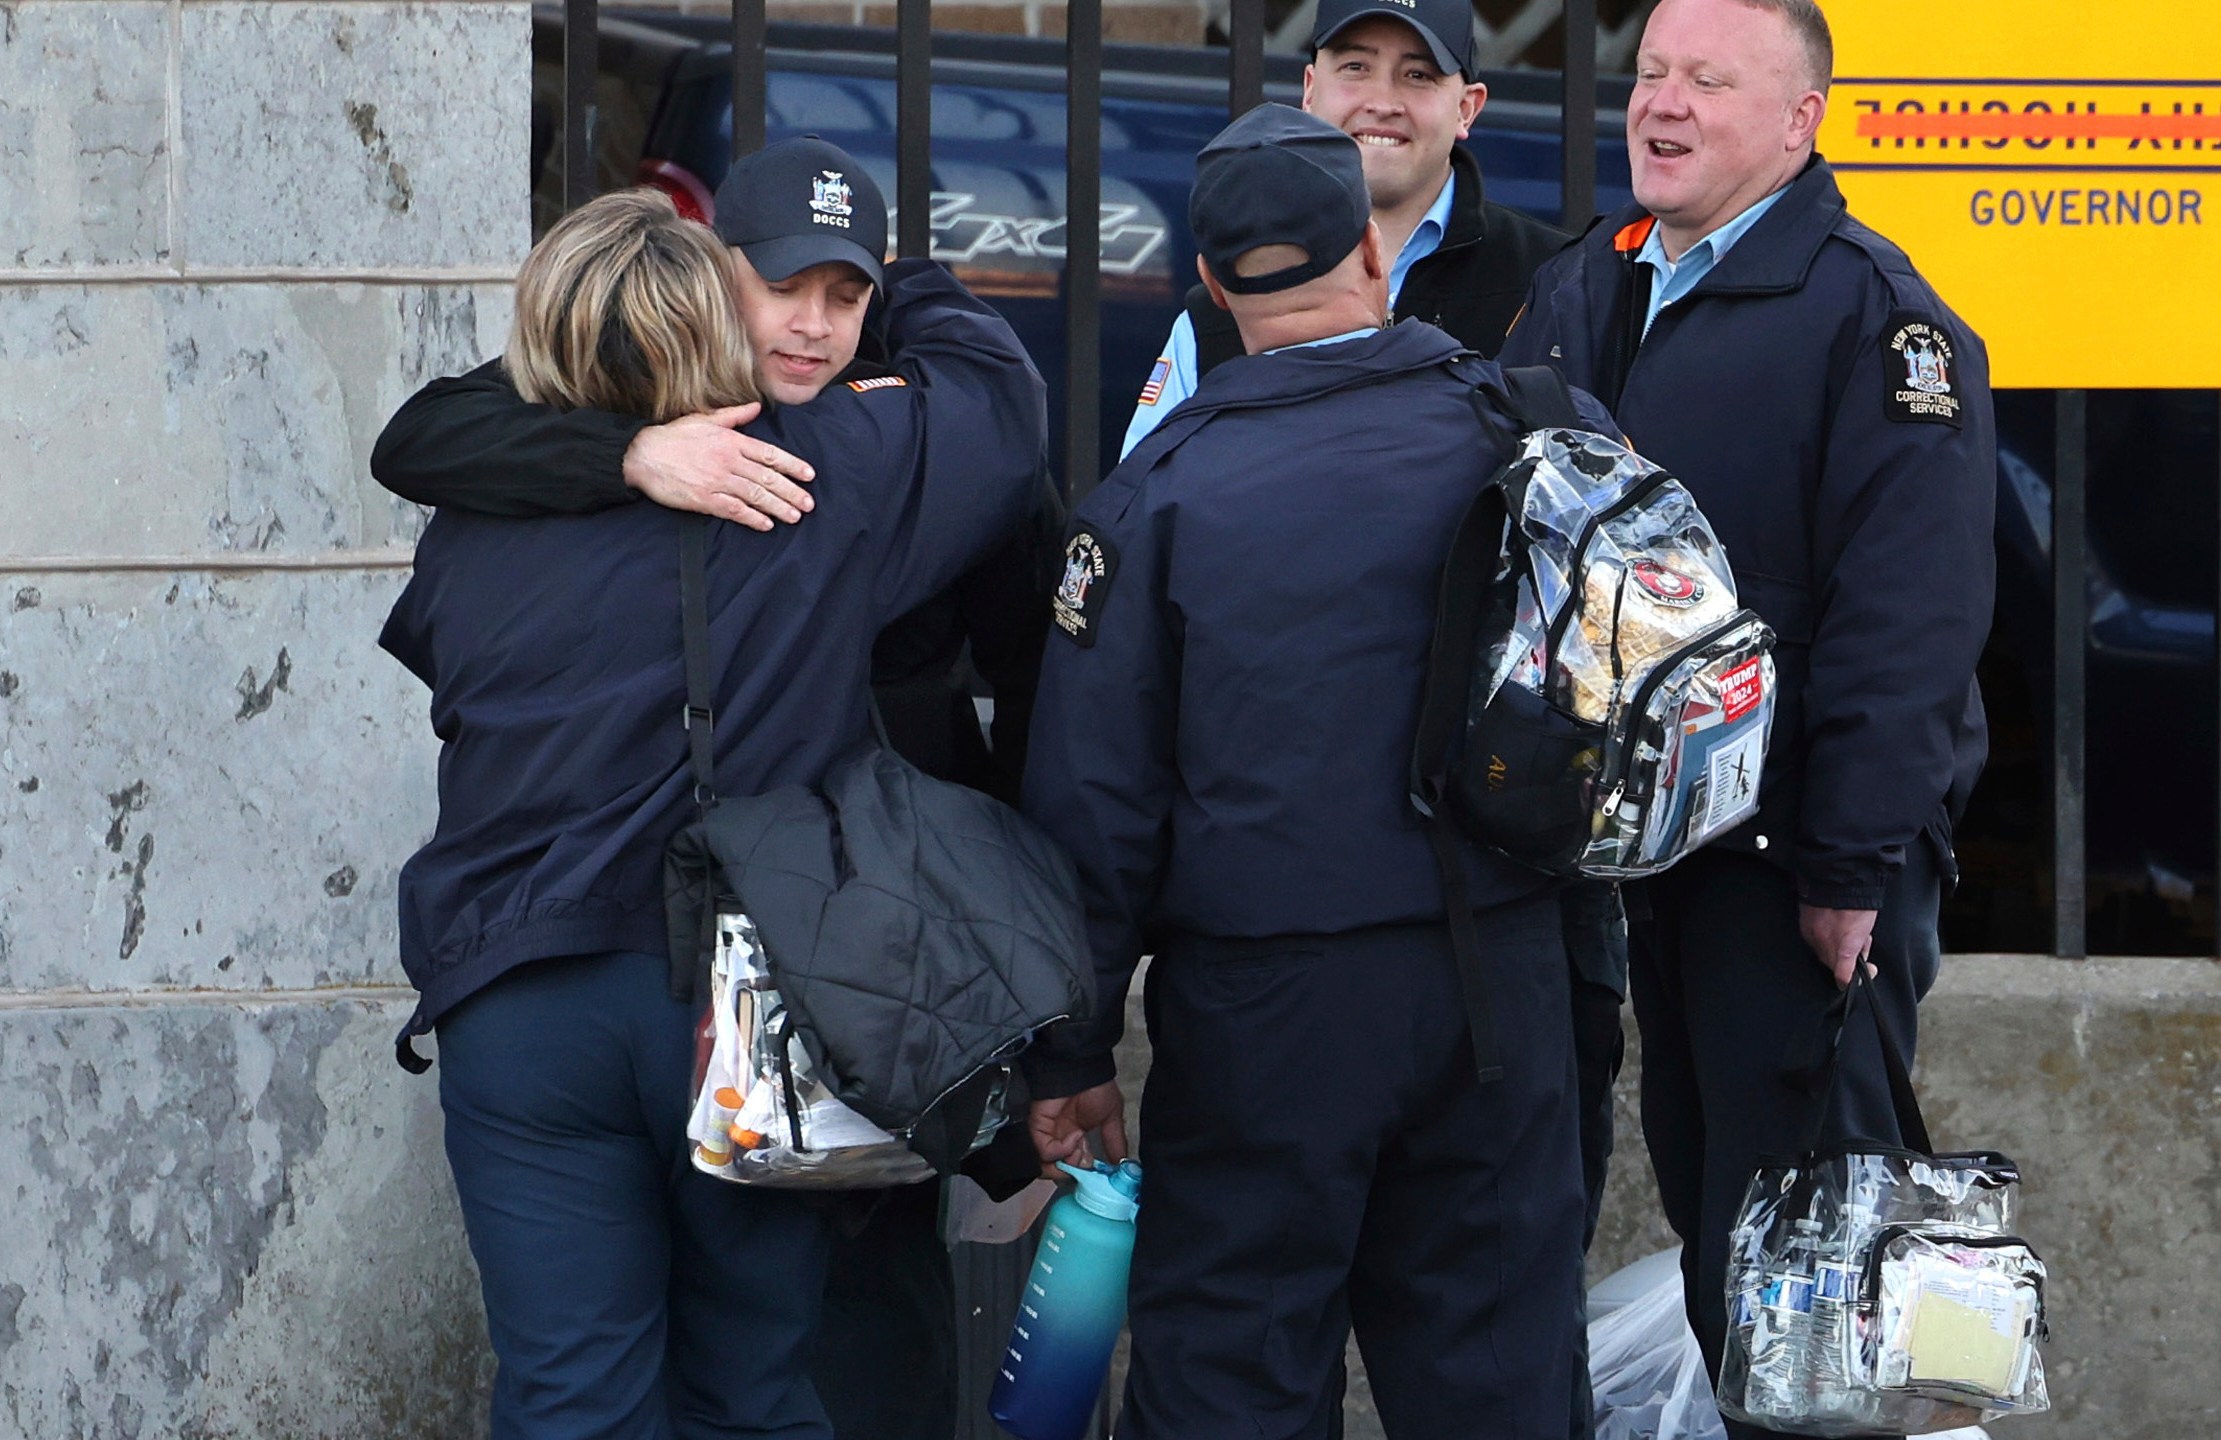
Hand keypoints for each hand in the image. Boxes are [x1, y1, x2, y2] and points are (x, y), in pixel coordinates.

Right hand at [621, 404, 815, 530]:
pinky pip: (734, 510)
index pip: (769, 454)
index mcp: (731, 441)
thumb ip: (734, 416)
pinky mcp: (704, 499)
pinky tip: (766, 524)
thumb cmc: (674, 437)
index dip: (792, 465)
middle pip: (767, 477)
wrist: (643, 454)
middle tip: (809, 504)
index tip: (809, 475)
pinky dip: (752, 517)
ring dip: (778, 507)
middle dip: (791, 492)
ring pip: (755, 495)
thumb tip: (756, 406)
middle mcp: (728, 461)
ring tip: (794, 516)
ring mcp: (717, 480)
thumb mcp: (705, 419)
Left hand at [1027, 1080, 1128, 1173]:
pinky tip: (1076, 1136)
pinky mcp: (1038, 1128)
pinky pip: (1045, 1150)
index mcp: (1077, 1135)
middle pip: (1061, 1167)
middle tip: (1088, 1165)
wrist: (1083, 1069)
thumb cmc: (1097, 1087)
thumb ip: (1115, 1142)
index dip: (1086, 1171)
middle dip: (1076, 1171)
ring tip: (1080, 1155)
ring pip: (1050, 1163)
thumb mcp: (1113, 1118)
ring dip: (1067, 1164)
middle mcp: (1061, 1136)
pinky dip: (1061, 1149)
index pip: (1077, 1163)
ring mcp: (1049, 1133)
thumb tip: (1122, 1164)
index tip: (1098, 1172)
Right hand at [1799, 904, 1878, 988]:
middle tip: (1859, 946)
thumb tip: (1858, 958)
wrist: (1840, 878)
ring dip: (1832, 948)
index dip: (1850, 980)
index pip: (1842, 976)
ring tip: (1843, 932)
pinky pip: (1812, 939)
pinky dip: (1821, 937)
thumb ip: (1860, 947)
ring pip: (1821, 952)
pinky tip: (1831, 926)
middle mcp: (1824, 944)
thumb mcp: (1866, 928)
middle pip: (1831, 964)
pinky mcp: (1803, 924)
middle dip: (1844, 960)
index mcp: (1844, 948)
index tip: (1858, 977)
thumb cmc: (1859, 902)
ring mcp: (1811, 934)